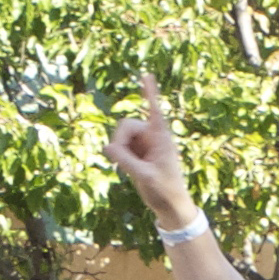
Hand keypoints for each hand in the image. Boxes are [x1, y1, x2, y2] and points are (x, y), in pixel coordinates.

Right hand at [106, 71, 197, 230]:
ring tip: (126, 168)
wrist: (170, 205)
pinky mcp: (137, 153)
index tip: (146, 74)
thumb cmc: (164, 190)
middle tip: (117, 159)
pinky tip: (122, 168)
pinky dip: (118, 156)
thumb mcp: (144, 176)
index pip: (154, 111)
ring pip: (121, 136)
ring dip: (118, 150)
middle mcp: (152, 137)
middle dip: (119, 140)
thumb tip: (107, 146)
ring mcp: (143, 144)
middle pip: (126, 125)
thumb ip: (125, 160)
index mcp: (161, 138)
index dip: (149, 93)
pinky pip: (120, 147)